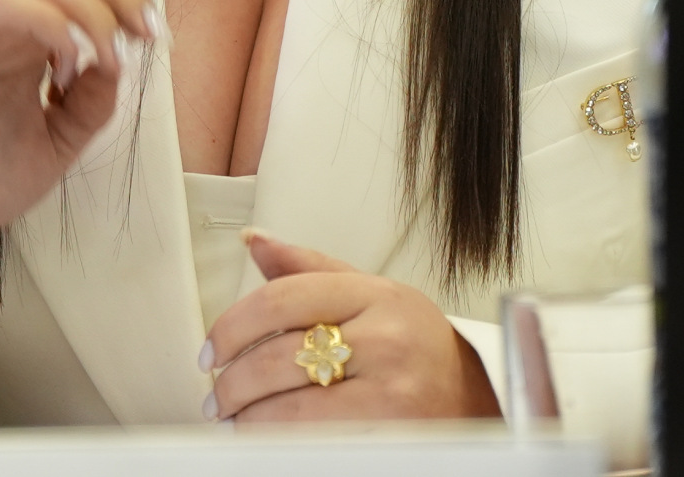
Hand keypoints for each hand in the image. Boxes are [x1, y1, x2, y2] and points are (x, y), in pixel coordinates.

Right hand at [0, 0, 152, 323]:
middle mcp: (5, 20)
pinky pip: (7, 1)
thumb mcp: (56, 145)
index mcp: (29, 38)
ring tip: (105, 56)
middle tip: (146, 31)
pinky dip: (51, 21)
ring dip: (94, 8)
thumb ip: (90, 106)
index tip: (153, 32)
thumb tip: (118, 63)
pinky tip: (65, 61)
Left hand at [201, 233, 500, 423]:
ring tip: (234, 419)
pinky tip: (264, 438)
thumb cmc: (416, 347)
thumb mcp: (371, 295)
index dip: (232, 326)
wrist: (471, 400)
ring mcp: (391, 391)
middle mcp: (386, 339)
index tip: (212, 349)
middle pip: (279, 358)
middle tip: (216, 394)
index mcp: (377, 295)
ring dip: (247, 418)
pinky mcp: (390, 436)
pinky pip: (313, 443)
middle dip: (232, 382)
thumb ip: (310, 270)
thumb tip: (255, 241)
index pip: (282, 299)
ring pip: (291, 408)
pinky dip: (277, 442)